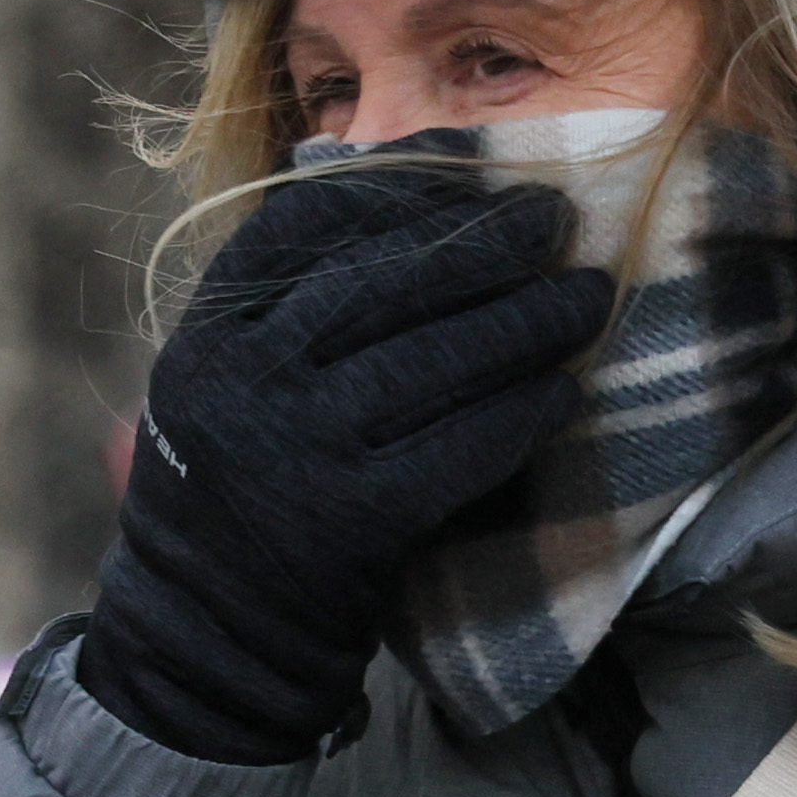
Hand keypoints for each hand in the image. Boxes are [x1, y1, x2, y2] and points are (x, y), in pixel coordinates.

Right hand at [80, 146, 616, 761]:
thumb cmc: (239, 488)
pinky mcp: (355, 522)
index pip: (301, 231)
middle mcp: (241, 384)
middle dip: (482, 246)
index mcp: (207, 339)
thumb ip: (282, 300)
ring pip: (431, 362)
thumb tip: (363, 169)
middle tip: (557, 218)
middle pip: (381, 286)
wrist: (209, 634)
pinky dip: (520, 416)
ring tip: (589, 294)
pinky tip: (566, 390)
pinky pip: (460, 450)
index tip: (473, 162)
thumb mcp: (226, 384)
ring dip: (524, 323)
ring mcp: (296, 452)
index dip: (395, 190)